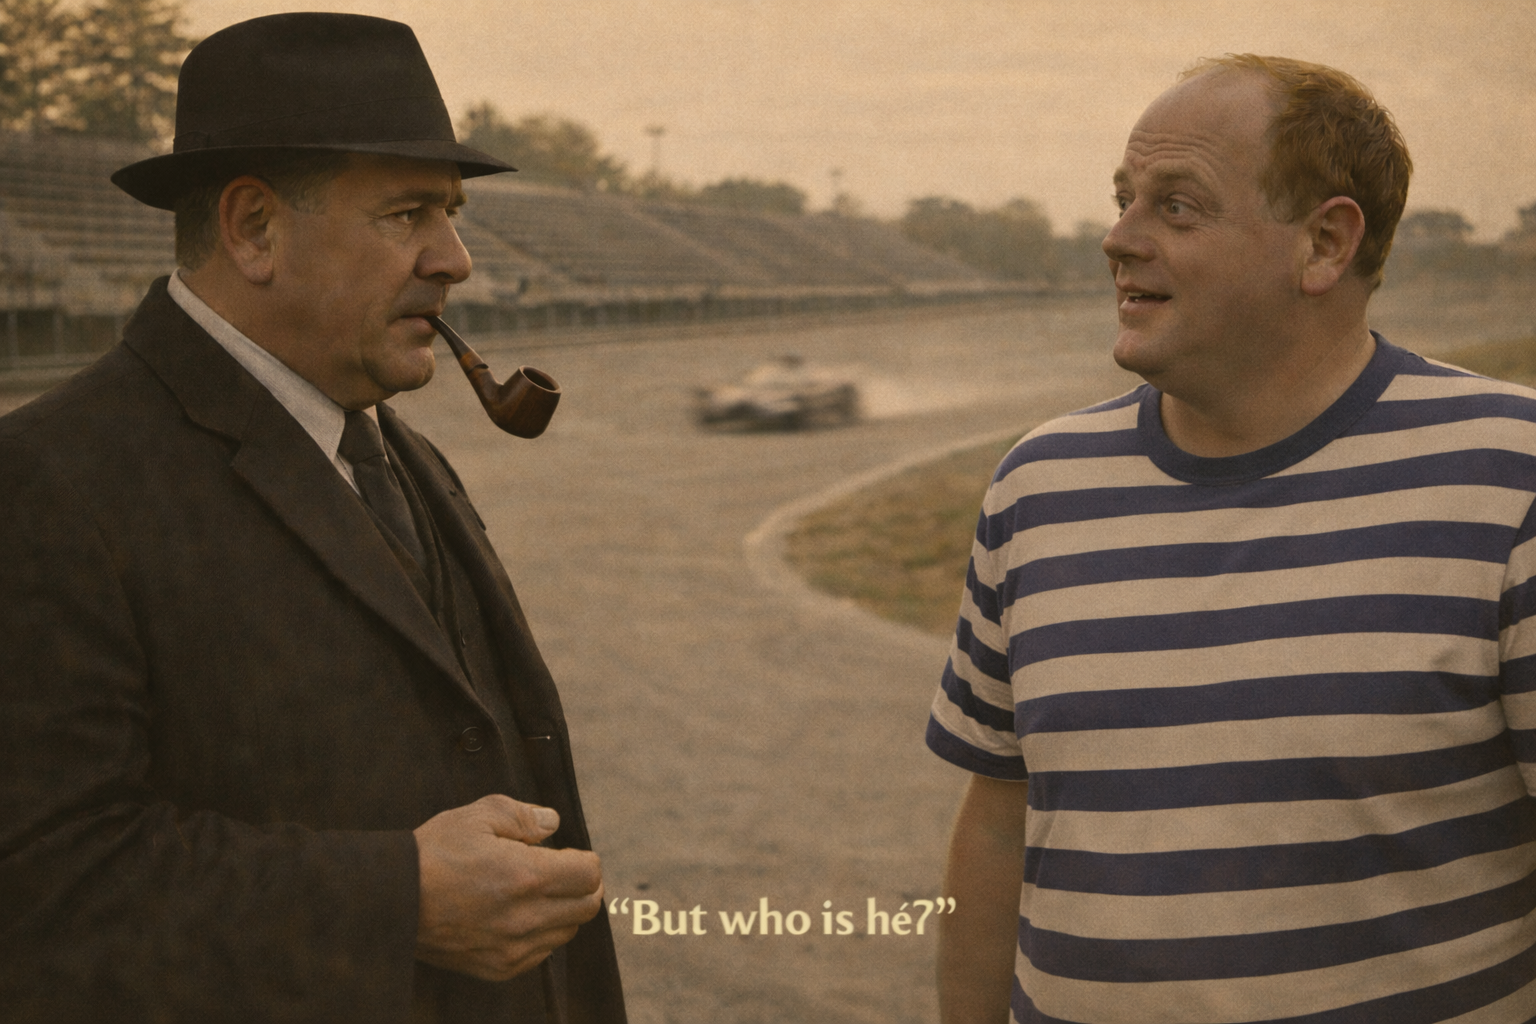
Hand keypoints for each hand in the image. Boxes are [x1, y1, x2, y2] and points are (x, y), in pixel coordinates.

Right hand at [414, 794, 603, 980]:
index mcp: (526, 876)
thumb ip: (524, 816)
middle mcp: (525, 917)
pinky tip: (521, 916)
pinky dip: (542, 934)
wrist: (390, 900)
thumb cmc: (433, 853)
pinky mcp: (499, 968)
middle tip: (565, 871)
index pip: (589, 874)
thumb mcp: (478, 815)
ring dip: (564, 910)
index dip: (586, 860)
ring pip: (567, 931)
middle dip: (583, 885)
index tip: (572, 854)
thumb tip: (553, 823)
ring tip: (538, 893)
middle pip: (587, 907)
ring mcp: (513, 947)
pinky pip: (541, 953)